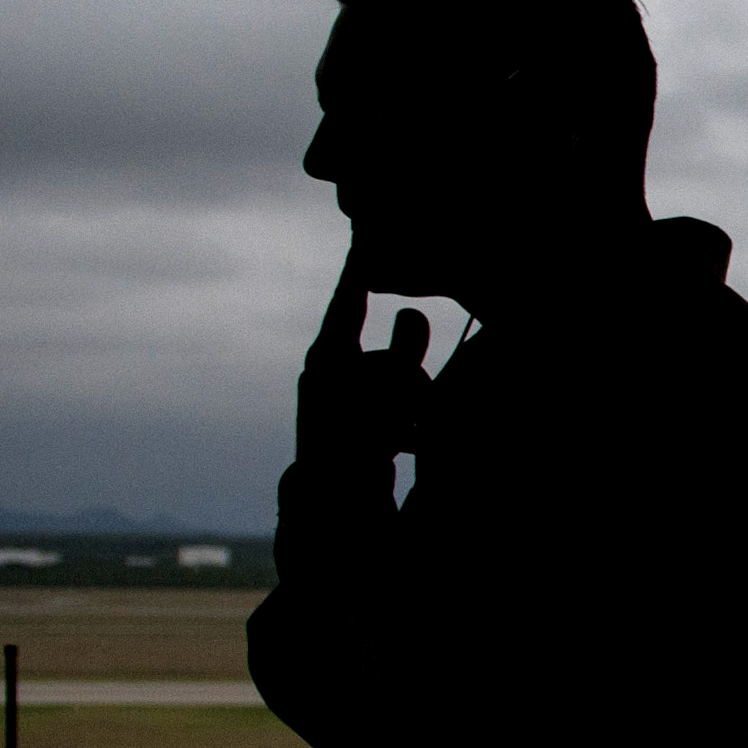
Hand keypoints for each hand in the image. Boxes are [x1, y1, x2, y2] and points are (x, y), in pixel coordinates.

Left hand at [296, 249, 433, 470]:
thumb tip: (412, 311)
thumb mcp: (390, 393)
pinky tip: (409, 446)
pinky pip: (385, 409)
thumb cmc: (357, 445)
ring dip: (410, 405)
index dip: (360, 269)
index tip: (365, 238)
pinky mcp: (348, 428)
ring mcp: (338, 403)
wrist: (330, 510)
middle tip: (419, 405)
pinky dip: (401, 422)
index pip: (349, 300)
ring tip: (414, 435)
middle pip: (384, 356)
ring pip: (391, 385)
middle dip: (410, 377)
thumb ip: (407, 351)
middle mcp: (328, 375)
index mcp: (328, 357)